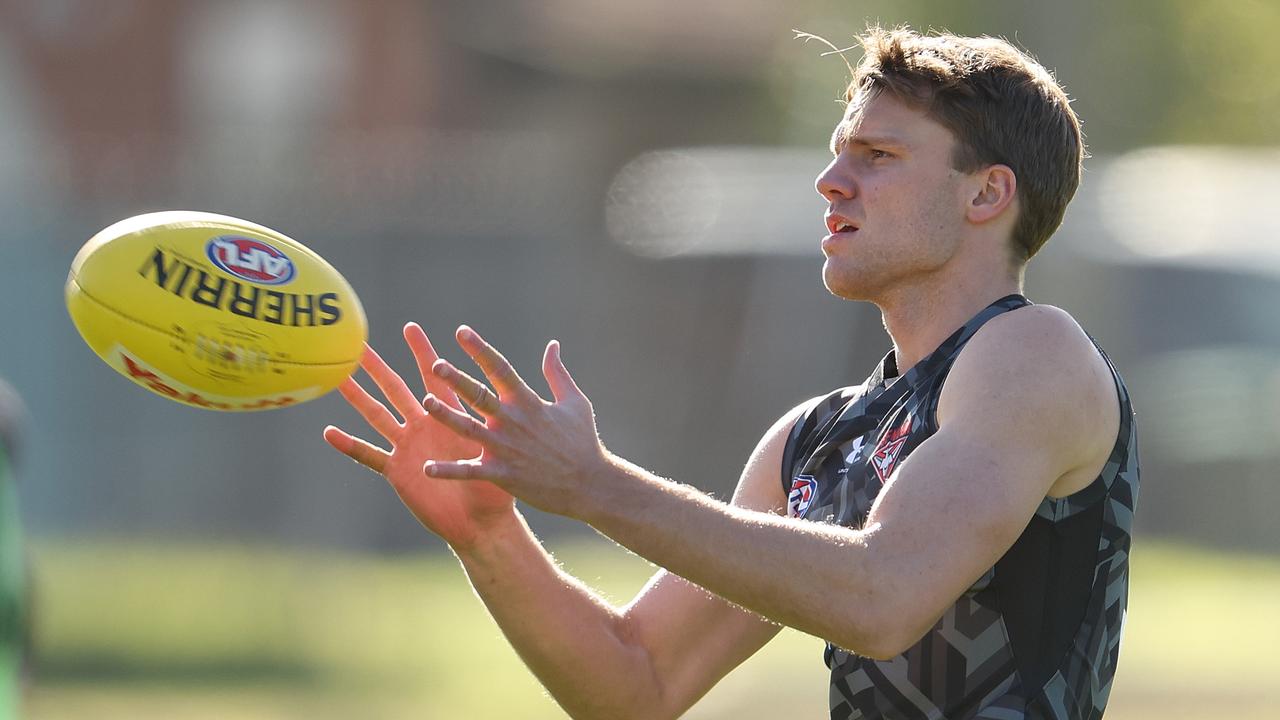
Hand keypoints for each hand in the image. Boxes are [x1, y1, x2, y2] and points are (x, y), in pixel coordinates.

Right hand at [324, 323, 515, 547]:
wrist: (483, 523)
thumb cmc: (496, 485)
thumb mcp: (497, 446)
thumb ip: (498, 418)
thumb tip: (518, 389)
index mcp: (450, 416)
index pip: (435, 376)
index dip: (423, 353)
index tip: (411, 327)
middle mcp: (425, 426)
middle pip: (396, 389)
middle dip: (378, 367)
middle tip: (357, 343)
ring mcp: (408, 447)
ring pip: (377, 415)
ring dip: (358, 397)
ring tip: (337, 377)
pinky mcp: (397, 471)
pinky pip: (369, 456)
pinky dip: (349, 445)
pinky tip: (328, 433)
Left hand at [421, 326, 611, 519]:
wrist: (590, 485)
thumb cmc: (582, 441)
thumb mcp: (575, 402)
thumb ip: (557, 373)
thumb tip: (552, 345)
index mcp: (528, 402)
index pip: (500, 369)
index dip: (480, 349)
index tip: (461, 332)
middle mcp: (513, 422)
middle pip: (479, 396)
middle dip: (457, 379)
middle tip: (434, 363)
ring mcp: (506, 448)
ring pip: (468, 429)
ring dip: (446, 415)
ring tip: (425, 402)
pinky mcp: (502, 474)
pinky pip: (470, 472)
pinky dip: (448, 471)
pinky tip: (426, 468)